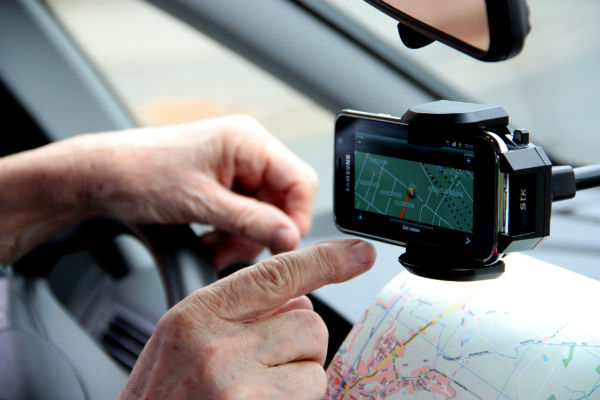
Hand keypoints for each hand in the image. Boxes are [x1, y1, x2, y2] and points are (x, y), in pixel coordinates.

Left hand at [85, 115, 318, 267]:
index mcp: (248, 140)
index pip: (300, 181)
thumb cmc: (140, 174)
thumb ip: (251, 221)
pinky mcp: (223, 180)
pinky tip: (209, 239)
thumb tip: (291, 236)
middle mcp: (247, 148)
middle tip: (233, 252)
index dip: (296, 217)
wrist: (101, 175)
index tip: (280, 246)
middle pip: (283, 199)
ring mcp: (235, 164)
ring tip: (213, 247)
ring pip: (264, 211)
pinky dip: (231, 231)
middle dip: (261, 232)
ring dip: (242, 236)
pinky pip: (245, 211)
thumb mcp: (200, 203)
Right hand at [117, 239, 375, 399]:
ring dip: (298, 379)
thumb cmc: (164, 398)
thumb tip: (300, 299)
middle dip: (298, 344)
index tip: (359, 252)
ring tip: (255, 392)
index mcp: (197, 315)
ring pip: (315, 364)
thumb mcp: (184, 340)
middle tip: (262, 368)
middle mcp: (216, 345)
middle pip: (308, 321)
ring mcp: (237, 384)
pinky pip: (312, 395)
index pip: (275, 273)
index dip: (325, 260)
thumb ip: (239, 312)